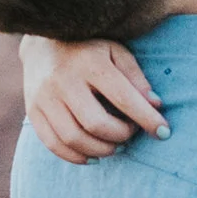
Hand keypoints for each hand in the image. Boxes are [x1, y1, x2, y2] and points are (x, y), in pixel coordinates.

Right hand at [22, 36, 167, 164]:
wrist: (42, 40)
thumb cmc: (89, 48)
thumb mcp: (116, 51)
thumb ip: (136, 78)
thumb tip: (155, 105)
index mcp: (90, 63)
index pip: (123, 98)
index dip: (146, 119)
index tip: (163, 132)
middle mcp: (64, 80)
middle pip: (96, 124)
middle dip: (120, 136)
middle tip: (130, 134)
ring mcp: (44, 97)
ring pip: (73, 138)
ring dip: (100, 150)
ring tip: (114, 146)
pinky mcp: (32, 110)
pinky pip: (53, 144)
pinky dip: (75, 156)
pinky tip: (92, 155)